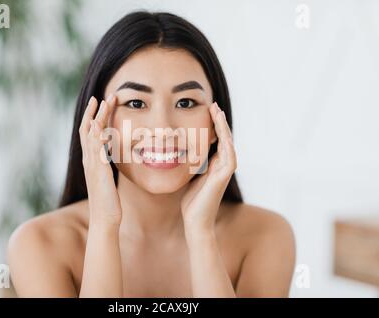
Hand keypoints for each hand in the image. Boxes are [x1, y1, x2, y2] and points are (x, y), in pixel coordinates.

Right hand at [79, 94, 121, 225]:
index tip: (102, 102)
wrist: (105, 219)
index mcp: (91, 161)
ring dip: (96, 117)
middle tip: (103, 95)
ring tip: (103, 102)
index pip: (90, 133)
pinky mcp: (98, 172)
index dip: (95, 116)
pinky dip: (95, 137)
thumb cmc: (108, 201)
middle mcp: (89, 160)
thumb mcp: (107, 178)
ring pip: (90, 136)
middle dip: (94, 111)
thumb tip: (109, 155)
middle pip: (88, 129)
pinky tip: (98, 125)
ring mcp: (92, 165)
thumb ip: (106, 165)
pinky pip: (95, 151)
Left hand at [181, 102, 236, 234]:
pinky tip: (222, 130)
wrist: (195, 221)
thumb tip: (181, 151)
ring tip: (217, 111)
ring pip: (228, 143)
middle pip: (224, 137)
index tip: (207, 109)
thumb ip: (192, 164)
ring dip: (223, 127)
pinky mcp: (223, 177)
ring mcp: (225, 171)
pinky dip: (226, 142)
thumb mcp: (190, 176)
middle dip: (219, 121)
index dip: (213, 124)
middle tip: (213, 104)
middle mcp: (222, 165)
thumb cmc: (191, 202)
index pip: (216, 139)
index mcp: (214, 165)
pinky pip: (229, 155)